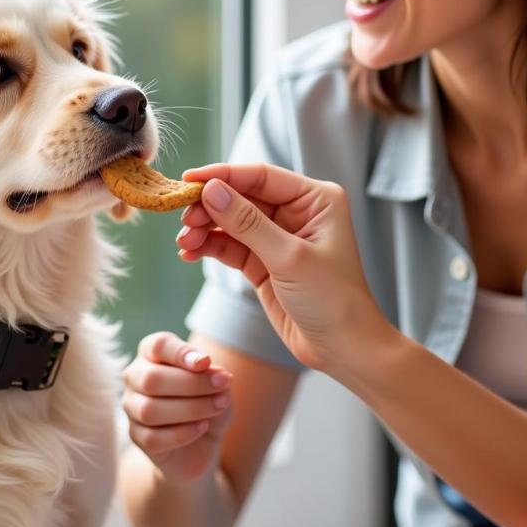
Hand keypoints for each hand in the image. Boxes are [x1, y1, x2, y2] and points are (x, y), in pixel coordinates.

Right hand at [122, 332, 232, 483]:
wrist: (204, 440)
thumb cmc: (207, 400)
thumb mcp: (217, 384)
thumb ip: (212, 373)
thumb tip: (208, 368)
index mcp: (151, 354)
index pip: (157, 346)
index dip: (181, 353)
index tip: (206, 362)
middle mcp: (135, 377)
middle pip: (151, 378)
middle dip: (192, 383)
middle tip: (222, 385)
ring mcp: (132, 408)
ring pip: (150, 410)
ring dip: (191, 408)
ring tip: (219, 406)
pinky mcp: (137, 437)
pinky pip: (153, 438)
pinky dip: (183, 433)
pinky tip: (203, 427)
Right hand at [177, 163, 386, 372]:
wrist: (342, 350)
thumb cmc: (333, 301)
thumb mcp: (289, 257)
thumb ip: (247, 222)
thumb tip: (211, 191)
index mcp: (315, 199)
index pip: (261, 176)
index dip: (223, 175)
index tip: (189, 179)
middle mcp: (297, 212)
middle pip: (241, 196)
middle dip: (210, 206)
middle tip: (184, 219)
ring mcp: (277, 236)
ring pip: (230, 221)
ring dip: (205, 229)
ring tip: (185, 243)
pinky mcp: (262, 261)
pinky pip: (229, 245)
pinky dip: (208, 247)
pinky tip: (190, 253)